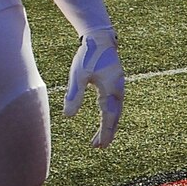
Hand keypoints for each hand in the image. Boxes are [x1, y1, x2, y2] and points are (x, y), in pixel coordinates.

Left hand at [64, 27, 125, 146]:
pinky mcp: (115, 83)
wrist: (100, 39)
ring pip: (114, 111)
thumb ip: (74, 96)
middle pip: (114, 117)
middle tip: (99, 147)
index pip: (109, 118)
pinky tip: (103, 115)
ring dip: (108, 124)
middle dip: (107, 132)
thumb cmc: (88, 56)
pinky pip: (113, 104)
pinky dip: (108, 114)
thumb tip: (68, 116)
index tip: (101, 146)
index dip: (105, 133)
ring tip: (98, 137)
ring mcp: (118, 87)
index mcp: (111, 91)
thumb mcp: (78, 76)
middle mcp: (118, 91)